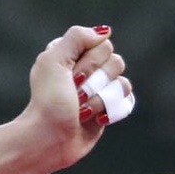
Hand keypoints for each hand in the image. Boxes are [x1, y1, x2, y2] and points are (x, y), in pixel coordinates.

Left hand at [22, 26, 133, 169]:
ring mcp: (98, 91)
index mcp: (71, 57)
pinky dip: (112, 111)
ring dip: (100, 100)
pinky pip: (127, 101)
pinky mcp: (105, 110)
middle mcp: (86, 71)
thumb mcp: (53, 60)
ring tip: (81, 112)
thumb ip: (77, 37)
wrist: (47, 139)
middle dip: (95, 83)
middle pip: (116, 63)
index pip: (103, 45)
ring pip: (122, 84)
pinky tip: (94, 120)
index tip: (71, 77)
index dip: (91, 61)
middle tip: (74, 96)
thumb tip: (104, 33)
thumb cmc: (48, 102)